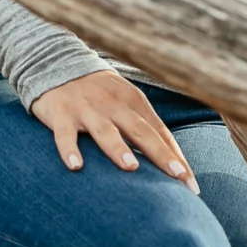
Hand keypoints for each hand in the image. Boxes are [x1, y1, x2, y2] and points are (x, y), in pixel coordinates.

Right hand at [30, 71, 197, 190]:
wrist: (55, 62)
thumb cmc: (98, 93)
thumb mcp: (124, 102)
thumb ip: (144, 127)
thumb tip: (171, 162)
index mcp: (133, 102)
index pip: (160, 132)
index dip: (176, 157)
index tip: (191, 184)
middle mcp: (113, 105)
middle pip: (141, 131)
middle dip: (160, 154)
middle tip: (177, 176)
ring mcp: (87, 109)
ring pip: (105, 131)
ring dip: (119, 149)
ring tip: (131, 167)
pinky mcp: (61, 113)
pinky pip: (65, 134)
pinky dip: (69, 149)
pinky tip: (75, 167)